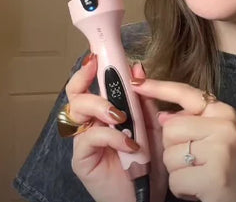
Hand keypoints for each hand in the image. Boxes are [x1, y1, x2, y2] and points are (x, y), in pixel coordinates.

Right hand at [65, 54, 167, 201]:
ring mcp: (84, 141)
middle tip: (105, 82)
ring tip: (121, 115)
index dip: (88, 69)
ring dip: (100, 106)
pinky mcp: (82, 159)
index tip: (96, 57)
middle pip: (74, 94)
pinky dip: (112, 135)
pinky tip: (130, 142)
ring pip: (75, 112)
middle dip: (86, 82)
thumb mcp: (152, 121)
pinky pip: (90, 138)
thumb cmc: (149, 156)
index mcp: (103, 110)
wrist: (148, 192)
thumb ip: (143, 97)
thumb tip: (138, 67)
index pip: (88, 84)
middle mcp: (89, 122)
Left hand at [131, 78, 235, 201]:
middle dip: (172, 149)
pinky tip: (199, 190)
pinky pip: (175, 180)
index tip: (136, 81)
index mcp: (223, 112)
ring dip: (177, 172)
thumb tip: (161, 116)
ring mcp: (221, 149)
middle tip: (195, 162)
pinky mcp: (214, 176)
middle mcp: (224, 125)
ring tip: (199, 175)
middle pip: (169, 129)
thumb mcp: (215, 136)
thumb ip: (190, 122)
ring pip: (169, 156)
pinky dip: (181, 189)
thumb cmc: (229, 166)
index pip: (185, 93)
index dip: (158, 87)